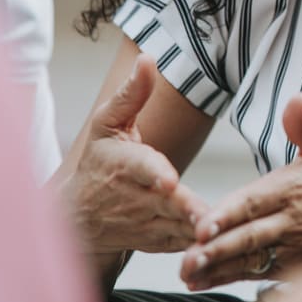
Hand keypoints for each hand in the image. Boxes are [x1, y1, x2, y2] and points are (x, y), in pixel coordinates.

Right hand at [64, 56, 208, 255]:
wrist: (79, 217)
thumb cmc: (99, 162)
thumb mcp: (108, 124)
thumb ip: (133, 94)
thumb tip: (149, 58)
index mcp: (123, 164)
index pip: (141, 167)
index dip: (155, 173)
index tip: (168, 181)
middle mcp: (134, 197)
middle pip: (167, 203)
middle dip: (186, 208)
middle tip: (208, 215)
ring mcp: (147, 222)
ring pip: (178, 227)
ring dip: (198, 229)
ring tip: (223, 229)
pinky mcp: (159, 240)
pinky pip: (183, 244)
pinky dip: (199, 244)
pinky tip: (223, 241)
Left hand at [181, 94, 301, 290]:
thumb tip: (298, 99)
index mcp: (294, 187)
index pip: (257, 201)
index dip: (230, 214)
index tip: (204, 225)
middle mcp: (291, 219)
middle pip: (250, 237)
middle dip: (218, 249)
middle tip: (187, 260)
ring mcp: (293, 246)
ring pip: (251, 260)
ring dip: (219, 269)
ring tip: (189, 275)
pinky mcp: (294, 264)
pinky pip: (259, 274)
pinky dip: (232, 279)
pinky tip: (205, 281)